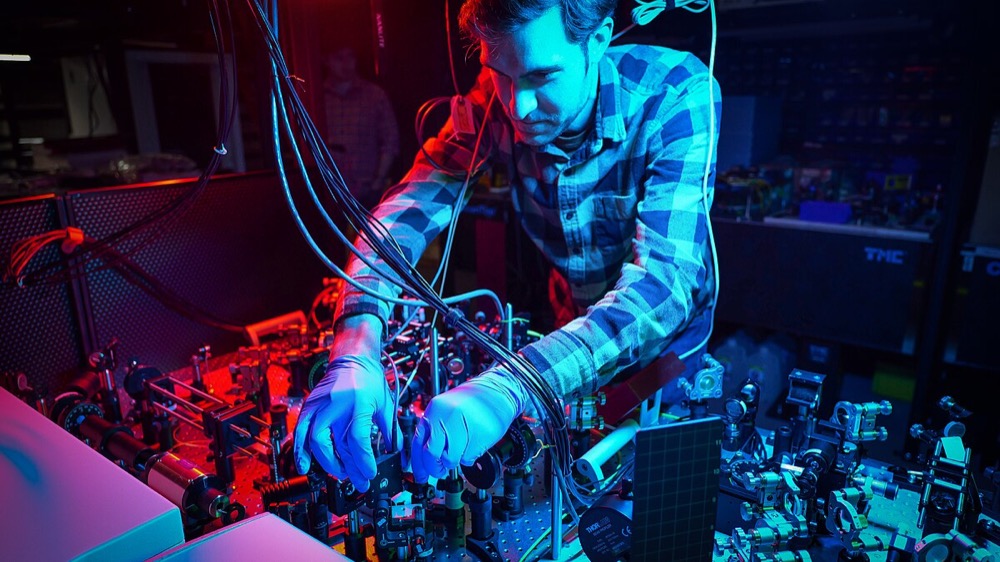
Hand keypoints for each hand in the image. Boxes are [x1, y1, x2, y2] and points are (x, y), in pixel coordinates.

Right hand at [292, 353, 397, 491]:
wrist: (353, 359)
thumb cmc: (370, 380)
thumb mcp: (386, 404)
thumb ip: (392, 431)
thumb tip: (398, 454)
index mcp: (359, 403)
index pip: (357, 440)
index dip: (363, 461)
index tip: (370, 473)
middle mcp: (337, 405)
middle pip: (338, 445)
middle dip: (350, 468)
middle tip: (359, 480)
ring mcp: (320, 405)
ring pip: (317, 442)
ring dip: (328, 463)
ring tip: (340, 473)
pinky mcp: (309, 406)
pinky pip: (300, 431)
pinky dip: (300, 450)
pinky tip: (304, 465)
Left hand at [410, 366, 528, 482]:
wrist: (496, 392)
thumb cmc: (471, 402)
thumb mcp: (445, 409)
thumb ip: (434, 430)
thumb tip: (425, 458)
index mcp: (434, 410)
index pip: (418, 443)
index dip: (419, 464)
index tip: (421, 476)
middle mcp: (446, 417)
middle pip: (431, 454)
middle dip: (435, 468)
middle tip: (440, 470)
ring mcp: (463, 426)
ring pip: (450, 459)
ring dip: (455, 460)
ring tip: (461, 449)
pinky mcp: (479, 436)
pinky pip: (468, 458)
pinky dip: (469, 457)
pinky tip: (472, 444)